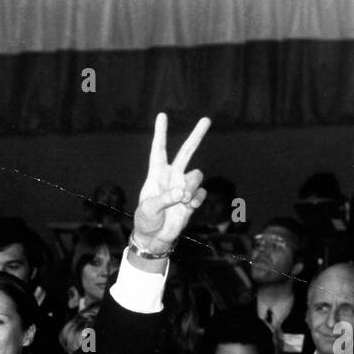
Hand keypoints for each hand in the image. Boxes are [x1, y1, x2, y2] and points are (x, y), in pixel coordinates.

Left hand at [131, 113, 211, 255]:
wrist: (155, 238)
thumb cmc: (146, 221)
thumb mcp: (149, 209)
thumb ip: (165, 199)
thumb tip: (181, 192)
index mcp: (156, 174)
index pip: (158, 150)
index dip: (160, 133)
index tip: (162, 115)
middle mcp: (172, 176)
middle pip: (186, 151)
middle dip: (196, 136)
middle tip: (207, 119)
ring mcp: (183, 186)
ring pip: (196, 175)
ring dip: (192, 187)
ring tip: (183, 201)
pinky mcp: (192, 199)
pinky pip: (201, 192)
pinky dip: (197, 198)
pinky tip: (189, 206)